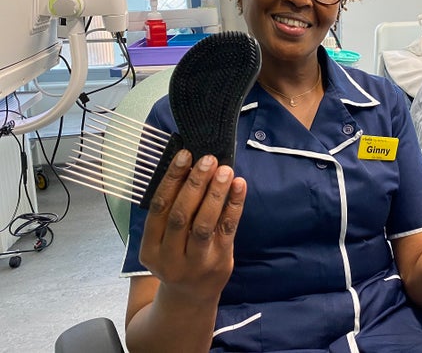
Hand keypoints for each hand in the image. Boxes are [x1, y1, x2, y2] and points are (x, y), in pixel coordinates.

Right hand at [138, 150, 246, 302]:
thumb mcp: (163, 241)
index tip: (184, 155)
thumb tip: (189, 166)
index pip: (159, 208)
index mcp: (150, 249)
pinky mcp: (220, 261)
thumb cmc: (177, 257)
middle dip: (195, 184)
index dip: (172, 179)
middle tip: (208, 159)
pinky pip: (228, 229)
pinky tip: (239, 185)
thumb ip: (171, 210)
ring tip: (224, 170)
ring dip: (215, 193)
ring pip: (204, 223)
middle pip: (181, 215)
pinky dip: (234, 204)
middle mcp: (170, 258)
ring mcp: (196, 262)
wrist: (190, 297)